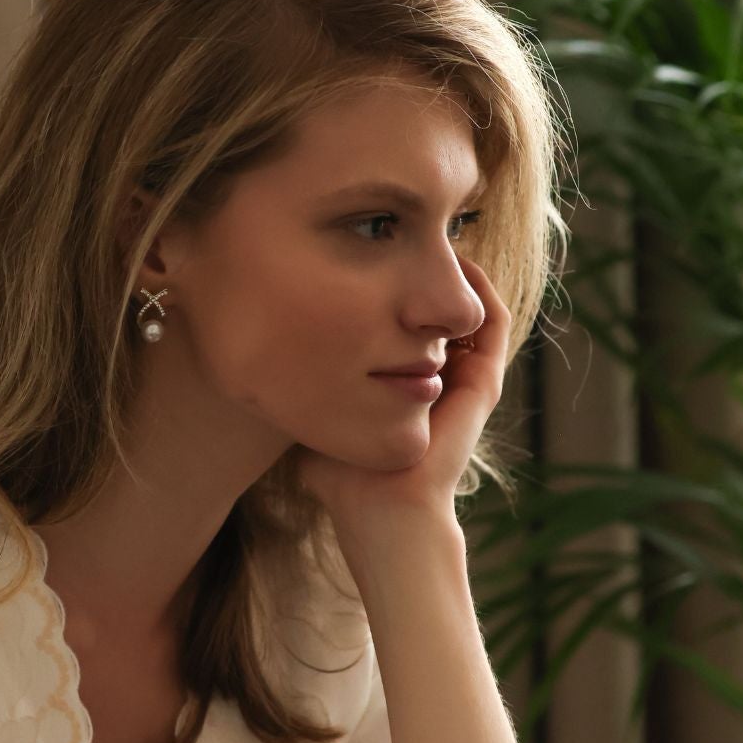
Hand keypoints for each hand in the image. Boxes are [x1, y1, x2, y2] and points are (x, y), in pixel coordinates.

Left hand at [292, 256, 509, 540]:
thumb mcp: (313, 416)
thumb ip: (295, 390)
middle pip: (439, 307)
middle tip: (404, 230)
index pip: (404, 321)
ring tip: (435, 237)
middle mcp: (437, 377)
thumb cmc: (340, 478)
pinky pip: (491, 324)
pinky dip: (481, 290)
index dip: (391, 286)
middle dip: (425, 269)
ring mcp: (464, 379)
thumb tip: (252, 360)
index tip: (365, 253)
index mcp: (403, 382)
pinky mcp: (482, 385)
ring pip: (470, 308)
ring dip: (456, 271)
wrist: (381, 513)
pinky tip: (458, 263)